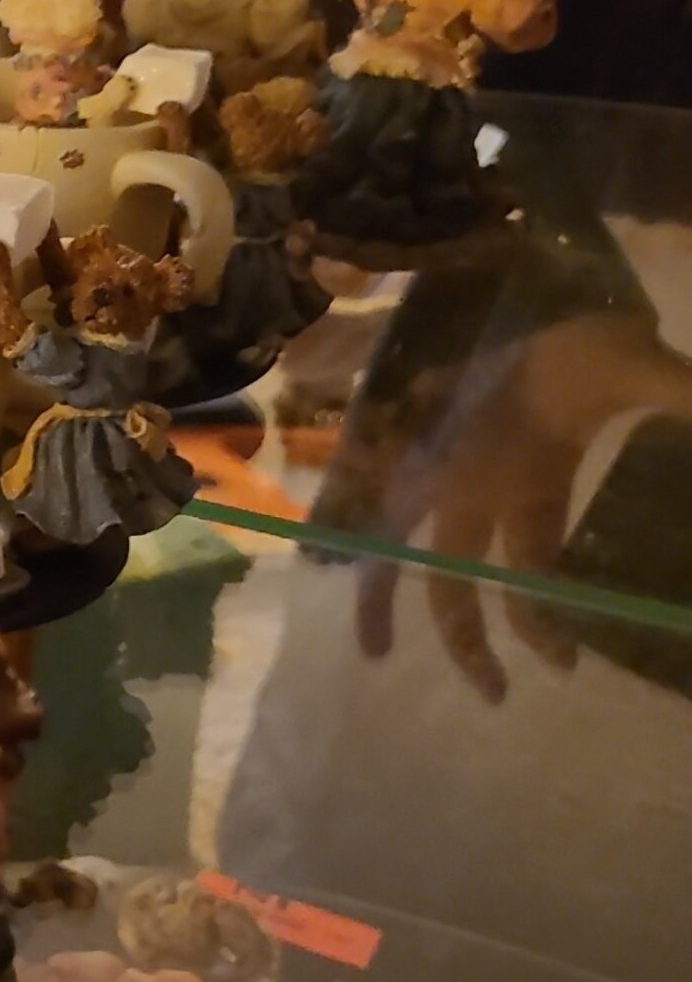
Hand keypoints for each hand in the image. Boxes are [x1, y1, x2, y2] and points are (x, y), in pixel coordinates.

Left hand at [338, 312, 691, 698]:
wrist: (535, 283)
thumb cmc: (589, 332)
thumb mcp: (648, 375)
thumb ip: (686, 399)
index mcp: (533, 486)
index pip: (532, 575)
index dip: (541, 624)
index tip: (562, 665)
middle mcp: (479, 485)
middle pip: (462, 579)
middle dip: (471, 641)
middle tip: (493, 698)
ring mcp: (439, 461)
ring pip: (404, 547)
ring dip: (390, 604)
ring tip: (374, 655)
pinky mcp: (404, 433)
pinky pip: (366, 490)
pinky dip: (349, 524)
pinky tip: (326, 556)